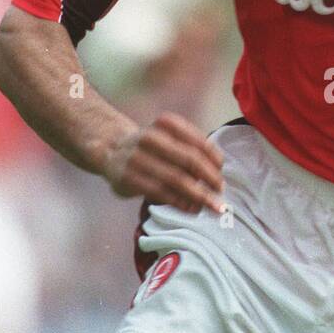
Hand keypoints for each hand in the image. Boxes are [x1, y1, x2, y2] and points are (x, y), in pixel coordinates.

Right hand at [101, 112, 225, 213]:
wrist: (111, 149)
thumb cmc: (152, 147)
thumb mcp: (169, 138)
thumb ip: (191, 150)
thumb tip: (217, 176)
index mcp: (166, 123)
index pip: (198, 141)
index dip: (214, 158)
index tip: (222, 171)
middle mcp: (151, 137)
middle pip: (189, 160)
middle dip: (210, 178)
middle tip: (221, 192)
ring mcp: (138, 158)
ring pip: (176, 179)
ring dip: (198, 195)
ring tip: (212, 206)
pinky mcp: (129, 178)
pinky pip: (160, 192)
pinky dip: (179, 202)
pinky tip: (191, 208)